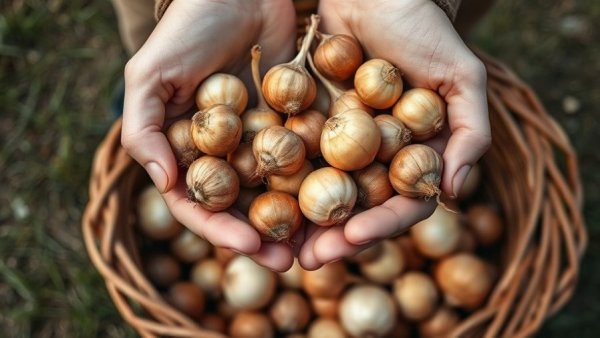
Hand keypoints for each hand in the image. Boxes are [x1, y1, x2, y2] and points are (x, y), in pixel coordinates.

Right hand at [121, 0, 297, 270]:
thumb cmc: (189, 26)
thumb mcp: (151, 74)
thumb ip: (143, 130)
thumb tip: (164, 184)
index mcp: (187, 148)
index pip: (198, 201)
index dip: (218, 229)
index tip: (249, 248)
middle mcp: (225, 150)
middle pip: (242, 205)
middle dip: (264, 237)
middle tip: (290, 263)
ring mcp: (262, 136)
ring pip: (279, 188)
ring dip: (298, 220)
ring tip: (320, 246)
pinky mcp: (297, 117)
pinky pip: (311, 154)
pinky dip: (323, 179)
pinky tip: (343, 201)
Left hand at [297, 0, 490, 268]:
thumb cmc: (424, 28)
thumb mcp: (460, 76)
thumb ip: (470, 132)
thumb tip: (456, 192)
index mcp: (414, 154)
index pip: (403, 202)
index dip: (382, 224)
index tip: (356, 237)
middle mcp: (377, 156)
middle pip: (359, 207)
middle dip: (337, 236)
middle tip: (312, 259)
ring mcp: (341, 142)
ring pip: (322, 192)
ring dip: (304, 222)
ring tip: (281, 246)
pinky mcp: (309, 121)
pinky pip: (294, 156)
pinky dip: (279, 181)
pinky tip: (259, 201)